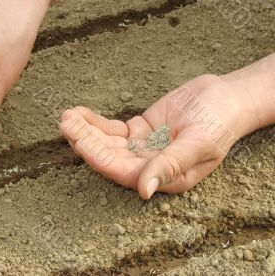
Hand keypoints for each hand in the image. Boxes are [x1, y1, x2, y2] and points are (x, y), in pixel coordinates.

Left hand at [60, 74, 257, 198]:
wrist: (226, 98)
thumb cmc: (220, 123)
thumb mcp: (198, 144)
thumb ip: (170, 166)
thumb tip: (144, 192)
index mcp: (164, 177)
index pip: (123, 172)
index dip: (98, 157)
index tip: (78, 141)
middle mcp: (149, 166)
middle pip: (109, 156)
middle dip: (86, 141)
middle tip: (65, 123)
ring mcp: (142, 147)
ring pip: (107, 142)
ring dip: (86, 130)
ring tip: (67, 116)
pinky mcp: (140, 130)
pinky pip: (113, 129)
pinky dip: (96, 122)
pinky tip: (80, 113)